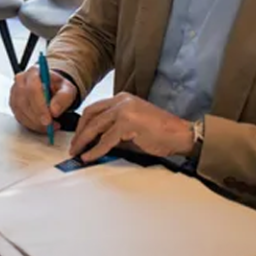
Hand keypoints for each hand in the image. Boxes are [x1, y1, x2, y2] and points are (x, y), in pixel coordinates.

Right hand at [10, 65, 76, 132]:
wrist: (51, 87)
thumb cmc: (57, 87)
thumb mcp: (67, 89)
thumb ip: (63, 97)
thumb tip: (54, 110)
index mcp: (34, 72)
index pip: (33, 89)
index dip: (40, 106)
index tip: (48, 120)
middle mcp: (21, 80)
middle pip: (24, 102)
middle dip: (38, 118)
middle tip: (50, 126)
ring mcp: (15, 92)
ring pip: (21, 111)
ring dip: (35, 123)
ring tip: (50, 126)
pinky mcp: (13, 103)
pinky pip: (19, 117)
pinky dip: (31, 125)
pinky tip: (42, 126)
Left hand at [69, 92, 192, 161]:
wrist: (181, 134)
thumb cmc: (161, 132)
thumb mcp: (133, 126)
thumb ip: (115, 129)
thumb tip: (96, 142)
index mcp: (122, 99)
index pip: (95, 109)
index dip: (83, 124)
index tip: (78, 136)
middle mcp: (121, 101)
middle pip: (91, 114)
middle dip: (80, 132)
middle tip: (74, 146)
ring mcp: (124, 110)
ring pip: (95, 126)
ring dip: (84, 141)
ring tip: (78, 152)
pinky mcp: (128, 123)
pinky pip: (106, 139)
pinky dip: (95, 150)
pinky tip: (89, 157)